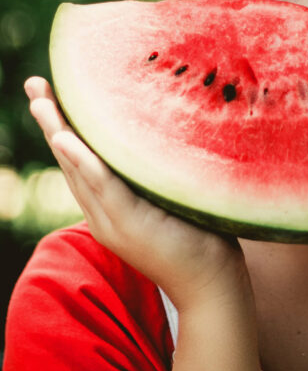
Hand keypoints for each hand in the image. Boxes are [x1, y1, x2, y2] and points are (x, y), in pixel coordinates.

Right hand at [25, 76, 250, 311]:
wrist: (211, 286)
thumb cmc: (200, 239)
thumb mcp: (171, 200)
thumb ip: (157, 175)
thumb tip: (166, 134)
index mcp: (110, 208)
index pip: (80, 162)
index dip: (63, 128)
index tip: (50, 94)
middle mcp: (104, 214)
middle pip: (70, 161)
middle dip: (51, 121)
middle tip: (34, 84)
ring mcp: (114, 221)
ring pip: (79, 170)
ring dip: (58, 133)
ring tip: (41, 102)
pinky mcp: (131, 225)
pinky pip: (103, 187)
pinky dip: (83, 162)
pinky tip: (67, 139)